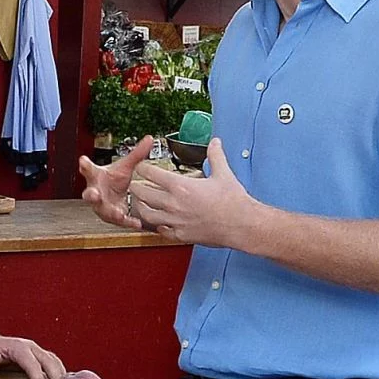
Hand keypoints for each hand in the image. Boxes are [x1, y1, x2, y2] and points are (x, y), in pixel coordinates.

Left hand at [0, 332, 64, 378]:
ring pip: (55, 363)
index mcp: (19, 347)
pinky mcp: (40, 359)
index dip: (39, 378)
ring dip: (61, 378)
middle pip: (50, 362)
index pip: (33, 363)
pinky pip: (55, 366)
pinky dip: (60, 377)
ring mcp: (37, 352)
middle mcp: (32, 348)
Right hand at [77, 137, 153, 229]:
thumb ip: (136, 154)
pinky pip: (119, 220)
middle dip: (91, 195)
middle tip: (93, 194)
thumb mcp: (125, 166)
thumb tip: (149, 139)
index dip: (85, 165)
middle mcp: (96, 192)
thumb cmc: (114, 181)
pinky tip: (136, 223)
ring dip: (110, 212)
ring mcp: (102, 206)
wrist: (116, 197)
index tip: (83, 161)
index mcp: (96, 177)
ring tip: (118, 214)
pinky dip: (127, 222)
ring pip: (103, 210)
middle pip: (90, 195)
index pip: (88, 169)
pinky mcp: (113, 216)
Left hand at [125, 139, 258, 247]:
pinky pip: (161, 230)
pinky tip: (160, 222)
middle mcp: (173, 204)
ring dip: (142, 207)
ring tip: (142, 203)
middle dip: (137, 187)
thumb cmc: (233, 201)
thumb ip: (215, 156)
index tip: (141, 166)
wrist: (242, 224)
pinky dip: (158, 225)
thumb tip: (215, 143)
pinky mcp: (180, 235)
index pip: (151, 173)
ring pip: (146, 214)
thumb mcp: (223, 173)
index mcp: (181, 186)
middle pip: (142, 193)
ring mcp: (175, 221)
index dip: (143, 168)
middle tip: (136, 184)